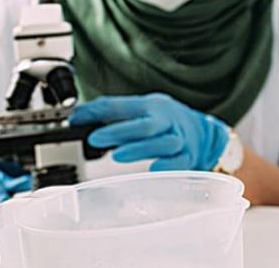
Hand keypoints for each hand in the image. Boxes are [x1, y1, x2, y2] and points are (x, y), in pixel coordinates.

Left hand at [69, 93, 229, 170]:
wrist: (202, 131)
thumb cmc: (164, 121)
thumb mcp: (141, 109)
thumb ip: (110, 113)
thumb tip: (76, 117)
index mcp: (151, 106)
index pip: (123, 106)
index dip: (99, 112)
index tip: (77, 120)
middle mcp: (167, 121)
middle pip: (146, 124)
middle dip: (120, 131)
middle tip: (96, 138)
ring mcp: (179, 140)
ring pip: (164, 143)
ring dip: (140, 149)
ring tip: (118, 155)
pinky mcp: (187, 158)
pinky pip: (179, 164)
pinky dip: (167, 167)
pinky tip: (153, 171)